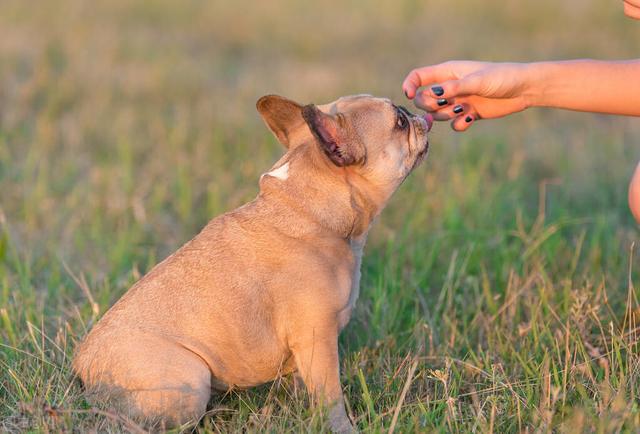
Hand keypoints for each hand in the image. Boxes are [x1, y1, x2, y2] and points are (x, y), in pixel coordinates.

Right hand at [402, 61, 533, 130]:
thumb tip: (433, 94)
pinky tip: (471, 119)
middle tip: (444, 106)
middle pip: (424, 99)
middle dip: (429, 106)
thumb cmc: (502, 78)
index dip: (410, 85)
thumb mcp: (477, 81)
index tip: (408, 96)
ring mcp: (458, 101)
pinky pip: (454, 124)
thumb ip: (455, 88)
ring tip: (463, 110)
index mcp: (448, 72)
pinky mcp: (468, 114)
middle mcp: (450, 87)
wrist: (524, 89)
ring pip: (438, 114)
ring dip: (446, 115)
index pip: (419, 77)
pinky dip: (459, 124)